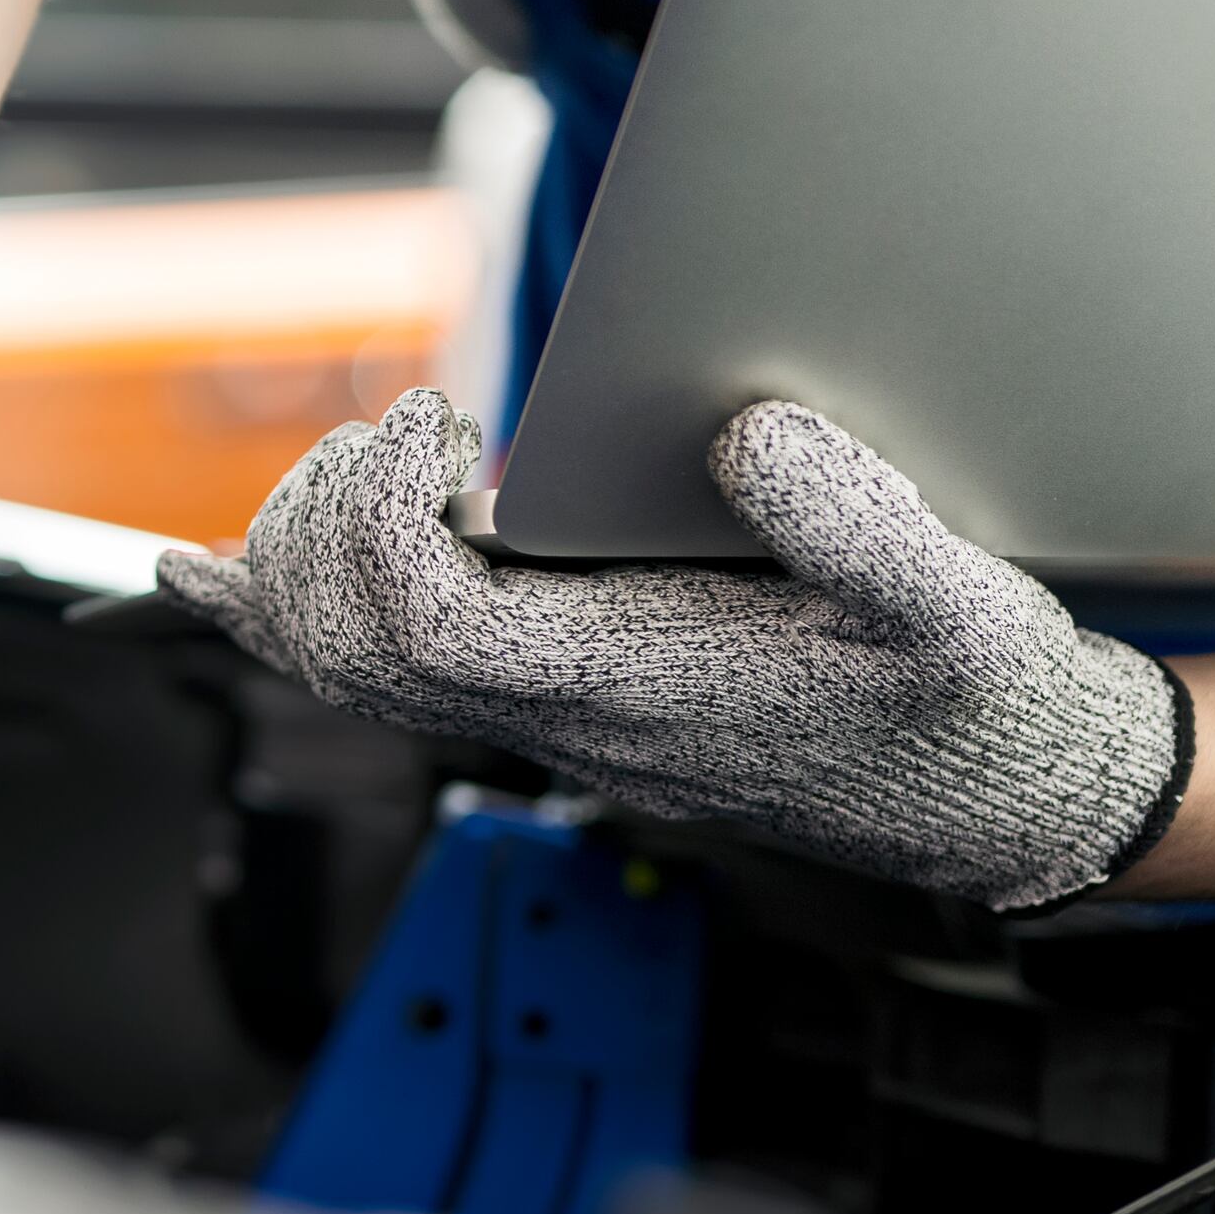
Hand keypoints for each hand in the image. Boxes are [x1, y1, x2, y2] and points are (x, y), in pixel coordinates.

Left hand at [158, 389, 1190, 910]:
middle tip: (403, 427)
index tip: (438, 419)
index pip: (427, 626)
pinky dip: (289, 612)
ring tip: (354, 457)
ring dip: (305, 557)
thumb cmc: (976, 704)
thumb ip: (860, 522)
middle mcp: (568, 721)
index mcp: (638, 688)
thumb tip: (745, 429)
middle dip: (326, 522)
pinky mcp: (563, 705)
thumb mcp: (957, 606)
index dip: (385, 515)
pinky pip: (384, 676)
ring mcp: (555, 723)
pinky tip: (217, 574)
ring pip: (350, 669)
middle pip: (351, 648)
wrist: (997, 795)